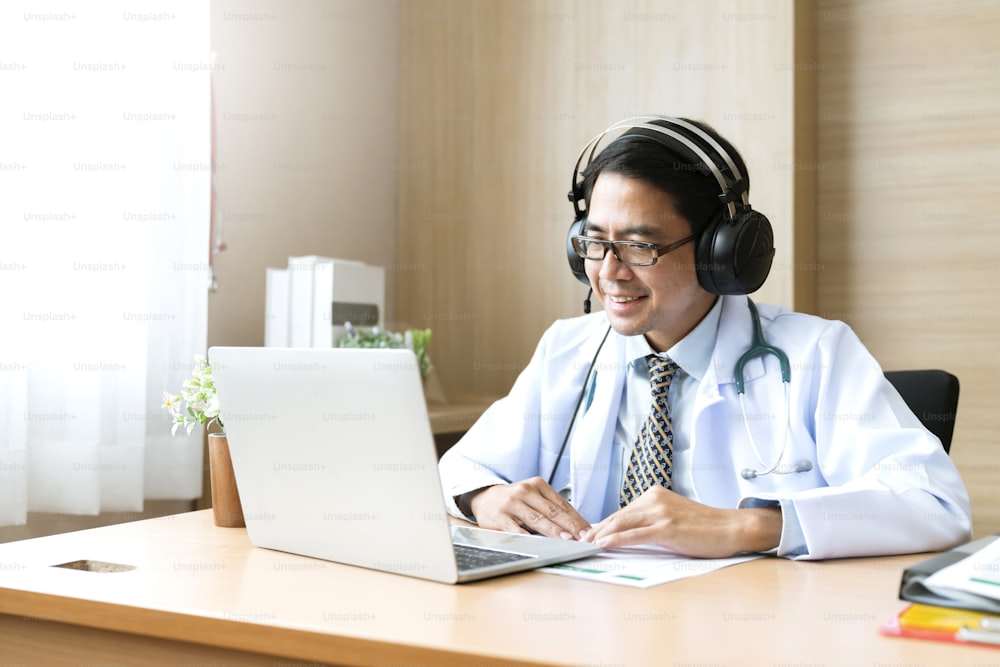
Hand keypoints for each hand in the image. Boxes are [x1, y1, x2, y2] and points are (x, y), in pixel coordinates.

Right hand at [468, 477, 591, 539]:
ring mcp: (512, 504)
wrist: (484, 497)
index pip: (561, 504)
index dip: (576, 518)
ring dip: (554, 530)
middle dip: (570, 525)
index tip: (588, 530)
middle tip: (583, 536)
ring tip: (567, 539)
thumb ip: (551, 507)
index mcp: (537, 485)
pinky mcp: (500, 517)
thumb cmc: (514, 500)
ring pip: (537, 519)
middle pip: (552, 511)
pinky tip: (539, 543)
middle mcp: (525, 491)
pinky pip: (517, 529)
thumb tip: (576, 525)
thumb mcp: (533, 496)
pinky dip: (529, 537)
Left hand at [582, 486, 781, 557]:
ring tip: (585, 544)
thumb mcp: (673, 518)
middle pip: (618, 516)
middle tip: (579, 540)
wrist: (732, 528)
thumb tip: (627, 534)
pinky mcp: (667, 528)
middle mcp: (655, 499)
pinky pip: (635, 534)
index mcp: (654, 495)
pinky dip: (616, 539)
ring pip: (622, 523)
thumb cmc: (704, 527)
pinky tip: (603, 544)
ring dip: (600, 535)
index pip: (622, 512)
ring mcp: (661, 513)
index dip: (603, 524)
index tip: (588, 534)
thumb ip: (651, 521)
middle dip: (596, 529)